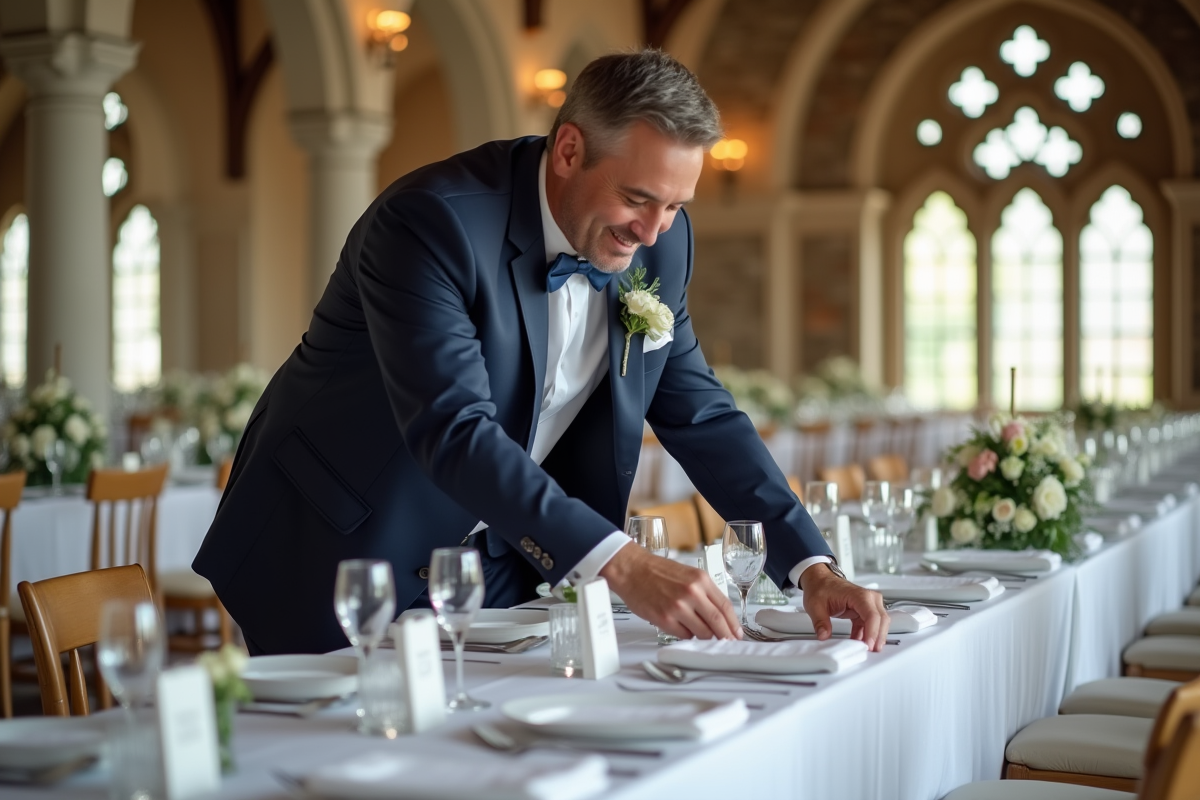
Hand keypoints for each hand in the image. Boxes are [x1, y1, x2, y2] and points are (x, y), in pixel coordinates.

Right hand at [599, 542, 741, 639]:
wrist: (632, 570)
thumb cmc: (657, 572)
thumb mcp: (688, 574)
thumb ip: (704, 592)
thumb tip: (718, 614)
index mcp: (700, 580)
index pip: (725, 606)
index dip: (733, 623)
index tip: (737, 633)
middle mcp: (692, 593)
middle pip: (717, 622)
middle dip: (725, 635)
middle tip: (728, 642)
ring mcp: (678, 607)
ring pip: (702, 632)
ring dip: (704, 636)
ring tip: (701, 633)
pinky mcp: (664, 619)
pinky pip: (684, 635)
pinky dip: (687, 635)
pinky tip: (683, 629)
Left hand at [800, 564, 888, 651]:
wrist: (820, 580)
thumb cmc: (821, 587)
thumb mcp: (815, 605)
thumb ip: (820, 622)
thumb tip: (824, 635)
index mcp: (858, 595)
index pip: (872, 615)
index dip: (872, 632)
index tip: (868, 645)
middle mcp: (868, 598)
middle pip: (881, 620)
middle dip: (877, 637)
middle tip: (870, 651)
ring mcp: (869, 604)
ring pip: (880, 623)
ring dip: (874, 637)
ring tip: (864, 649)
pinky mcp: (865, 611)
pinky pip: (871, 625)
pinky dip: (866, 635)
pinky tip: (858, 642)